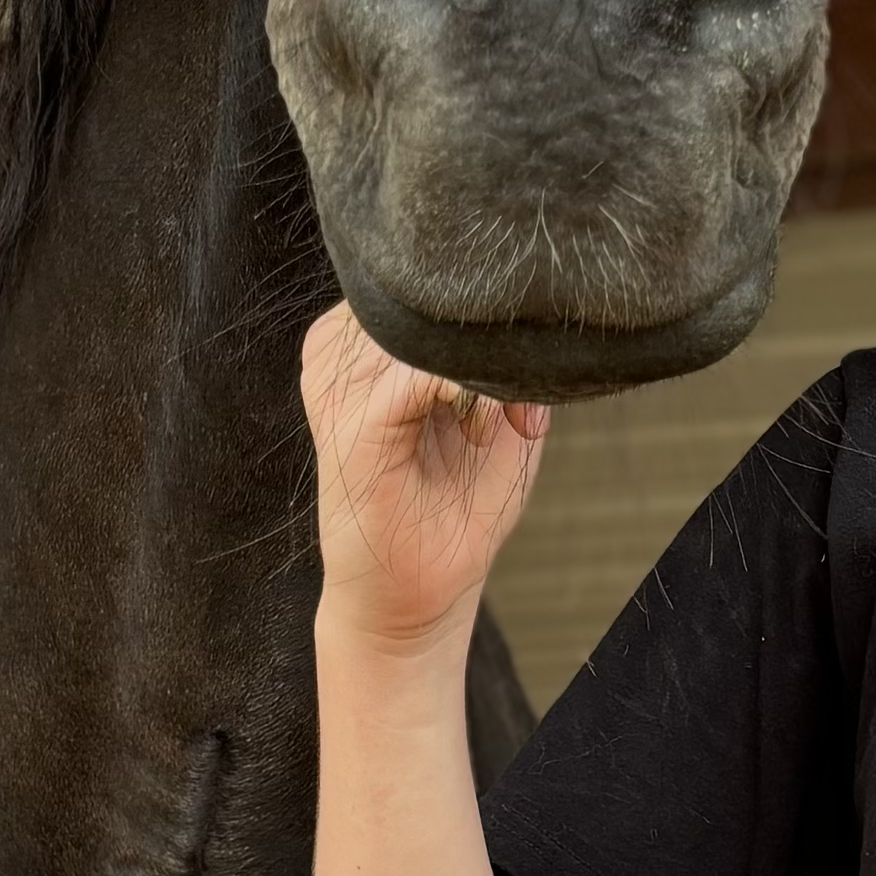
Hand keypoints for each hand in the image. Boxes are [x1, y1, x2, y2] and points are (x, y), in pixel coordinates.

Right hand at [302, 306, 547, 655]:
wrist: (418, 596)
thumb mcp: (500, 420)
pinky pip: (413, 376)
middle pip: (423, 298)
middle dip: (487, 345)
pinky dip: (466, 394)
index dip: (486, 313)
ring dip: (478, 372)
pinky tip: (479, 433)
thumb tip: (533, 316)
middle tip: (518, 411)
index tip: (521, 376)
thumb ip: (508, 361)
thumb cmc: (457, 509)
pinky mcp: (352, 428)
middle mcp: (343, 354)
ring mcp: (341, 389)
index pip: (427, 279)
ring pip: (422, 330)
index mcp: (368, 344)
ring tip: (490, 431)